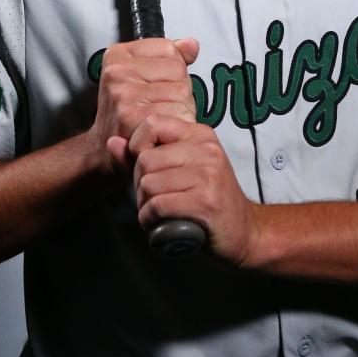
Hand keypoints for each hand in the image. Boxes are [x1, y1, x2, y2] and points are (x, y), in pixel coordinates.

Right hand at [91, 37, 197, 172]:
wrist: (102, 151)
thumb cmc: (128, 112)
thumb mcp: (142, 76)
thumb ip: (171, 57)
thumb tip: (192, 44)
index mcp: (118, 55)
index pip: (170, 49)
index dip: (172, 70)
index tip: (154, 86)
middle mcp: (117, 72)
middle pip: (178, 71)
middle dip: (179, 92)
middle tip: (158, 107)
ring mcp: (123, 95)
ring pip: (182, 93)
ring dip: (181, 110)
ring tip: (160, 119)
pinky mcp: (132, 118)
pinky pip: (178, 115)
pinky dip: (178, 126)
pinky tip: (162, 131)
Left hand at [107, 115, 261, 267]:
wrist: (244, 232)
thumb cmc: (208, 201)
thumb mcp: (180, 170)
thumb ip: (144, 155)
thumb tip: (112, 141)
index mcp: (200, 135)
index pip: (152, 124)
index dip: (137, 146)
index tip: (144, 168)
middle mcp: (206, 150)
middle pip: (145, 160)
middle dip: (140, 185)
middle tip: (153, 199)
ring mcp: (209, 175)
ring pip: (149, 183)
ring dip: (144, 206)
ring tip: (158, 213)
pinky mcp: (206, 201)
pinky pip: (159, 205)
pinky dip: (150, 220)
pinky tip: (159, 224)